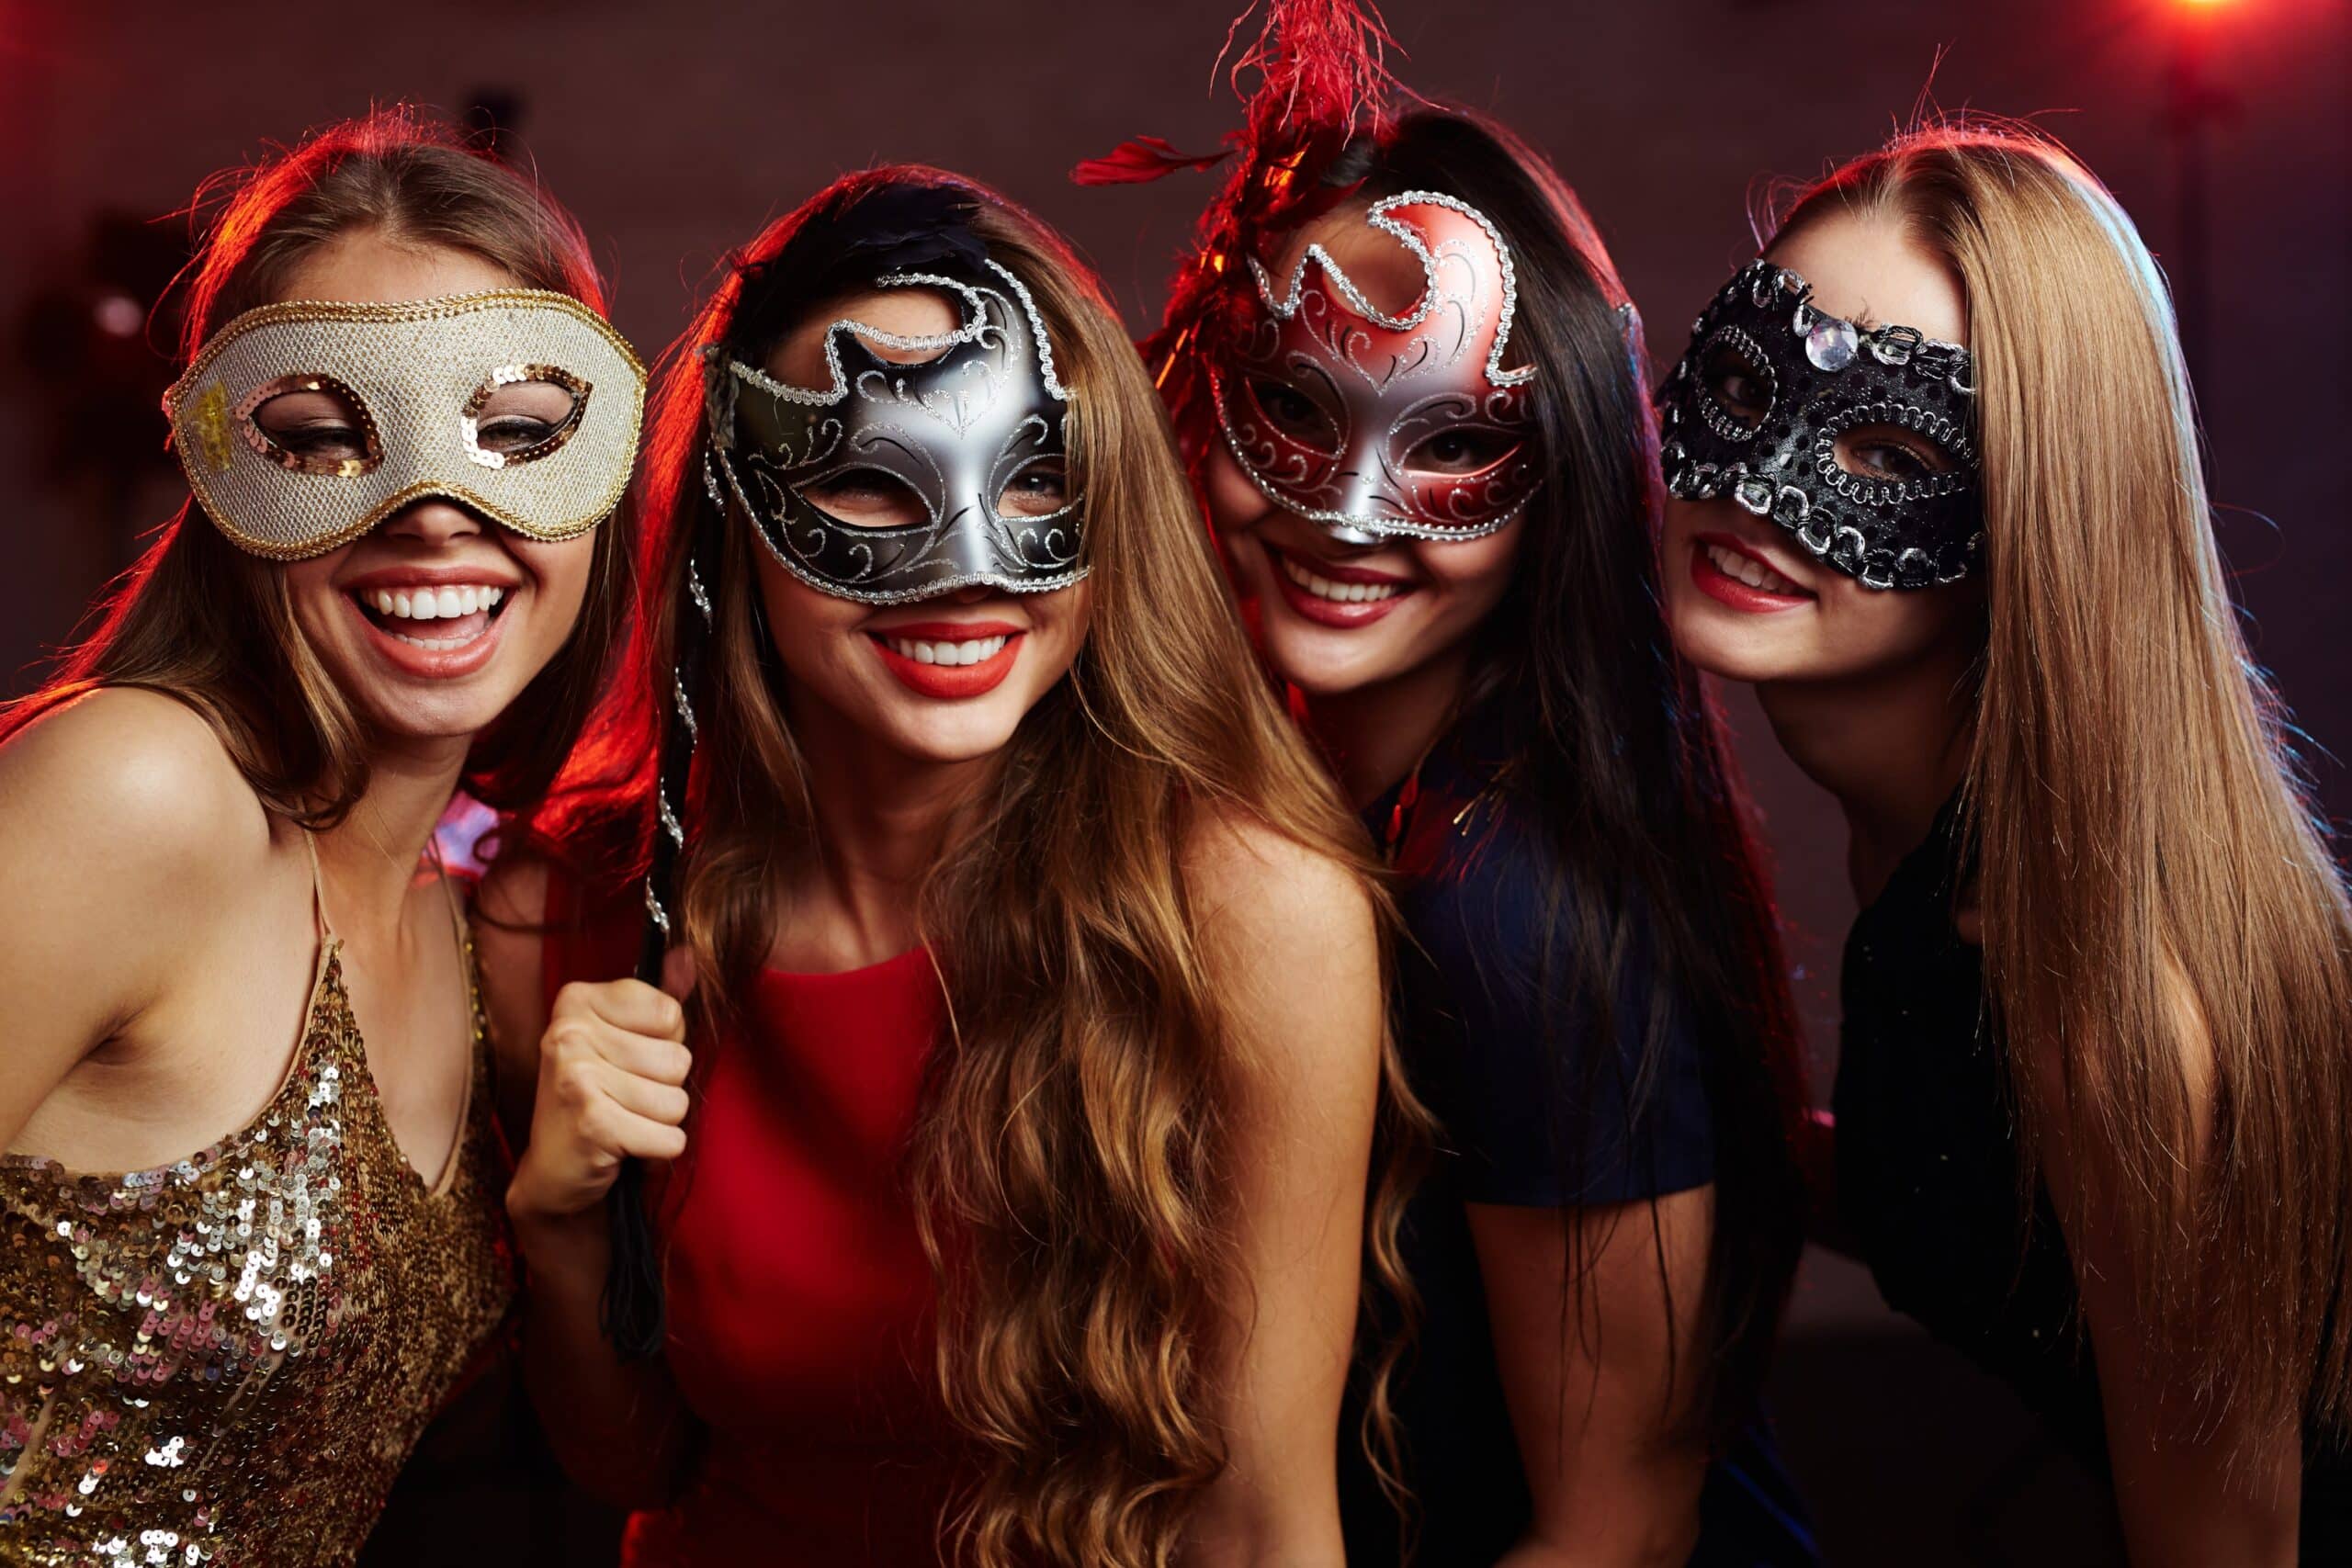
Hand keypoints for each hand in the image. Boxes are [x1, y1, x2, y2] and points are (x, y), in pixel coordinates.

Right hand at [507, 978, 691, 1228]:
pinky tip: (623, 1148)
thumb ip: (658, 1001)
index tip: (629, 1059)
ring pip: (677, 1100)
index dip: (665, 1043)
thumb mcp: (622, 1040)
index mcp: (576, 1001)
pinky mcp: (592, 1123)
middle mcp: (569, 1032)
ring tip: (624, 1121)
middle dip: (664, 1088)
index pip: (670, 1012)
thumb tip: (691, 957)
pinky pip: (670, 1138)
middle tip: (624, 1099)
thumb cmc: (597, 1099)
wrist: (554, 1171)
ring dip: (660, 1121)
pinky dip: (657, 1150)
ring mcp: (577, 1077)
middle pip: (678, 1058)